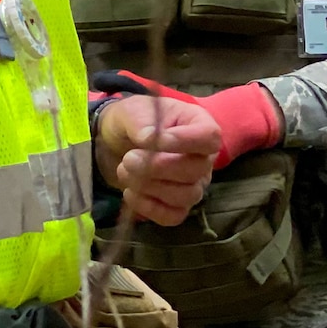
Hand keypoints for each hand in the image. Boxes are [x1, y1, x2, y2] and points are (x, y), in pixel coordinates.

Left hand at [94, 94, 222, 225]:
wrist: (117, 142)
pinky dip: (149, 208)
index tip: (155, 140)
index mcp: (199, 125)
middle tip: (129, 158)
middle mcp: (203, 157)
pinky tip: (130, 192)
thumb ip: (141, 122)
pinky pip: (173, 216)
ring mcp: (193, 184)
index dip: (185, 142)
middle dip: (158, 167)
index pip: (209, 137)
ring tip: (125, 171)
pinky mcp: (177, 205)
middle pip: (197, 170)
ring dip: (150, 186)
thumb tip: (148, 140)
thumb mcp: (133, 111)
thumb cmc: (134, 120)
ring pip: (186, 196)